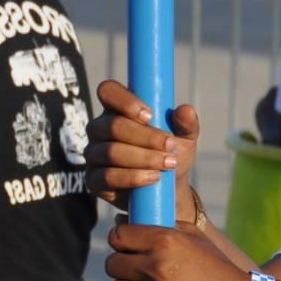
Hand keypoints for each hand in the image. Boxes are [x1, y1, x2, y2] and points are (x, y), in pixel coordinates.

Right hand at [83, 80, 201, 216]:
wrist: (167, 189)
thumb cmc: (170, 154)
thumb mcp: (185, 138)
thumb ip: (187, 123)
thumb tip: (185, 110)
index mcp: (117, 109)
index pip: (109, 91)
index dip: (125, 101)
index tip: (150, 115)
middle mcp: (100, 129)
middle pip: (113, 125)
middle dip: (145, 136)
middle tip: (170, 146)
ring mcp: (94, 154)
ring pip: (111, 152)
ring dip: (143, 158)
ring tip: (168, 164)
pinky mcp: (94, 180)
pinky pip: (107, 177)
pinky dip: (133, 177)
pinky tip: (152, 178)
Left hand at [105, 220, 250, 280]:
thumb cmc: (215, 268)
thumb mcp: (194, 237)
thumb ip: (159, 227)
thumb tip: (119, 221)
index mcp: (166, 241)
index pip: (118, 236)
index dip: (120, 242)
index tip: (128, 249)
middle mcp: (158, 267)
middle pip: (112, 264)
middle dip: (122, 268)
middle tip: (136, 272)